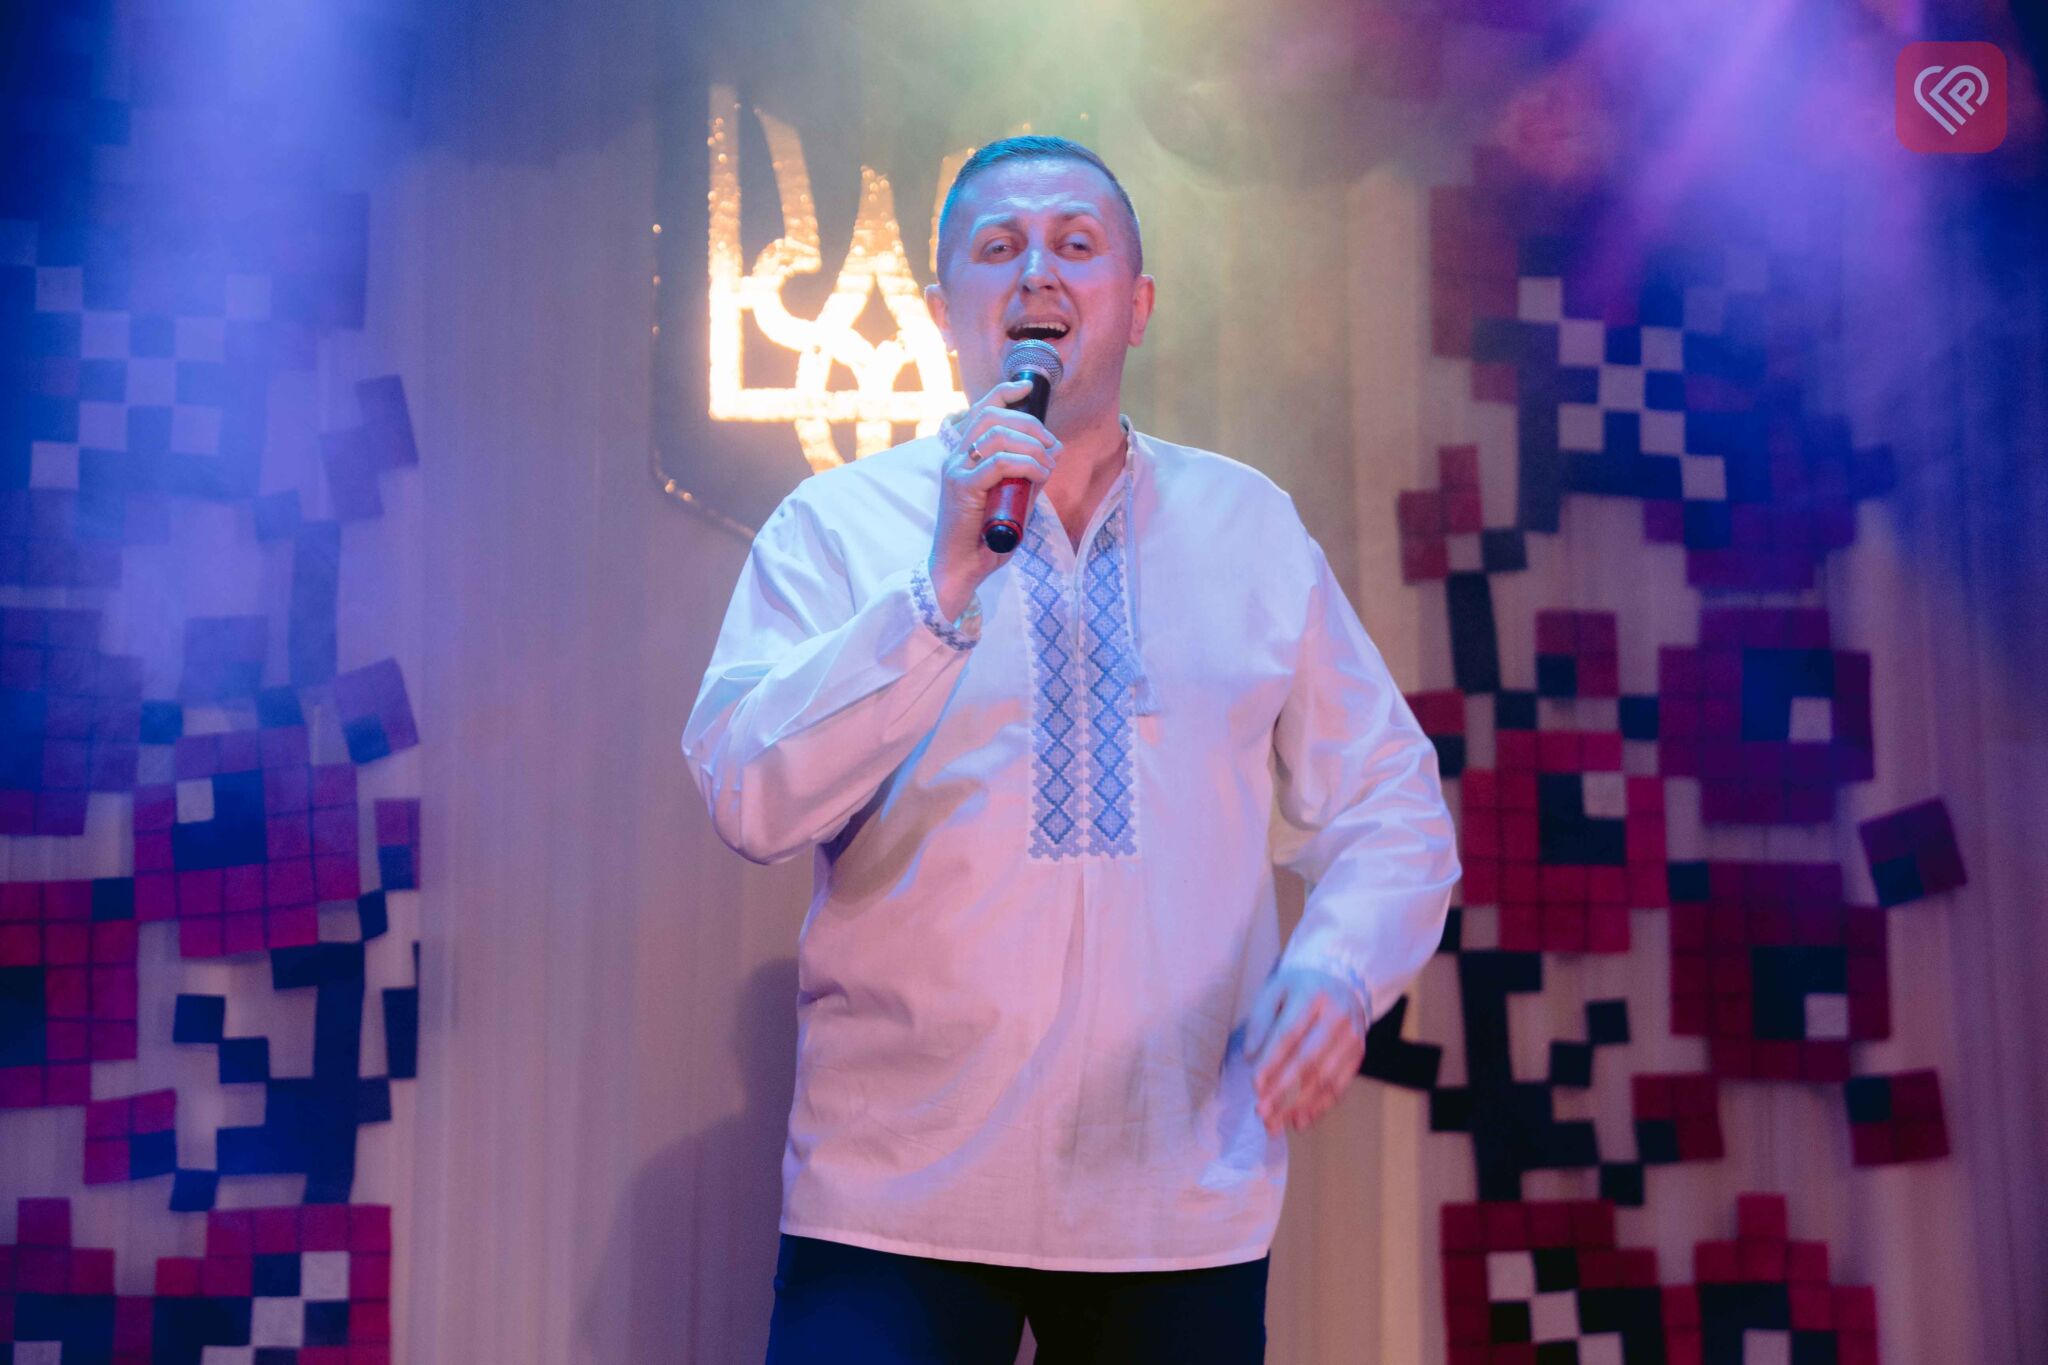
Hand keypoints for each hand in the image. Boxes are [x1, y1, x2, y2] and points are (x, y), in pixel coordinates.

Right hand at [929, 380, 1060, 618]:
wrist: (959, 570)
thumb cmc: (984, 540)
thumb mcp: (1015, 501)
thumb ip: (1028, 476)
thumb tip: (1052, 454)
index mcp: (964, 456)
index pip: (981, 410)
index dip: (1004, 392)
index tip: (1028, 386)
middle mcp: (956, 458)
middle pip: (991, 416)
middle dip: (1029, 423)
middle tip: (1051, 443)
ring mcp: (956, 471)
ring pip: (996, 436)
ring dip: (1031, 445)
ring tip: (1048, 463)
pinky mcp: (961, 488)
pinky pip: (998, 464)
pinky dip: (1025, 464)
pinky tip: (1040, 474)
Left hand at [1242, 966, 1366, 1135]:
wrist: (1342, 980)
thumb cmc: (1299, 990)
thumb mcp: (1274, 991)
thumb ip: (1260, 1020)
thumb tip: (1250, 1057)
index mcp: (1312, 996)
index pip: (1289, 1034)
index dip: (1272, 1062)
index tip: (1255, 1085)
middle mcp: (1337, 1016)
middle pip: (1309, 1061)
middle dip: (1283, 1091)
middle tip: (1262, 1112)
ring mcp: (1352, 1037)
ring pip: (1325, 1079)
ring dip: (1298, 1106)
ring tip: (1275, 1123)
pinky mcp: (1358, 1054)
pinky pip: (1339, 1086)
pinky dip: (1319, 1107)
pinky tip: (1299, 1121)